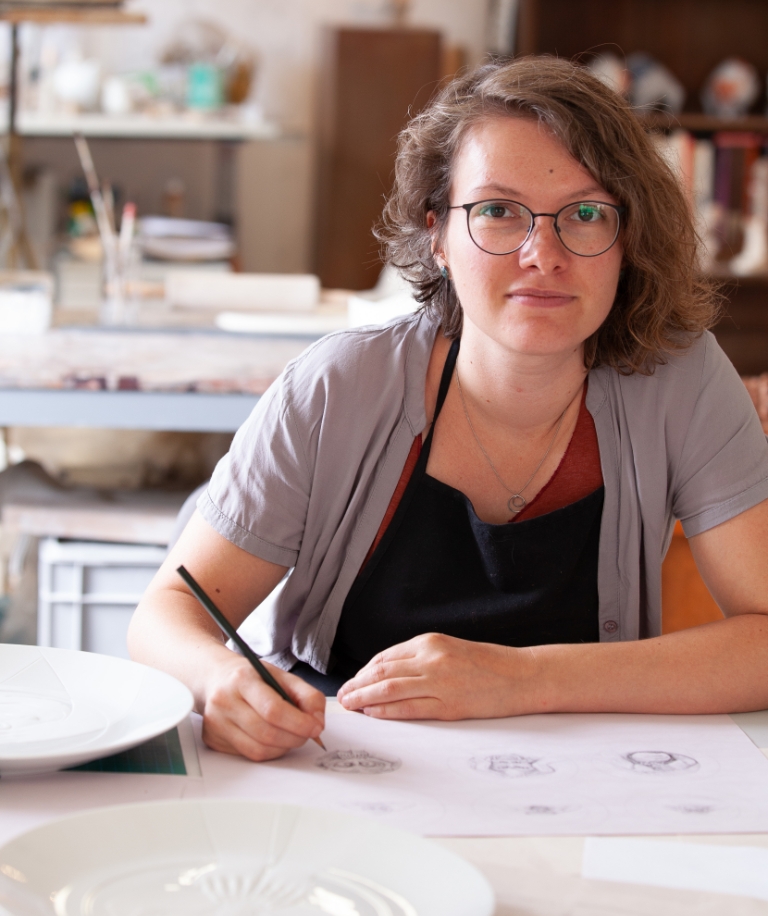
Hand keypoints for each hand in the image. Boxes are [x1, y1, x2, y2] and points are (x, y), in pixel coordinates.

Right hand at [201, 653, 325, 760]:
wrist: (216, 678)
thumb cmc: (252, 678)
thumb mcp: (281, 675)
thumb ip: (306, 695)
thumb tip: (318, 721)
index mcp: (242, 679)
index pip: (273, 709)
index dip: (299, 723)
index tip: (316, 727)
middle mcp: (224, 701)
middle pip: (266, 733)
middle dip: (295, 738)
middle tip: (307, 733)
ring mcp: (215, 723)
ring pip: (258, 749)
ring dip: (283, 747)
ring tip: (291, 735)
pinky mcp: (213, 740)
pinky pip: (249, 755)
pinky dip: (268, 751)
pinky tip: (273, 739)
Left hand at [337, 633, 532, 719]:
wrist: (523, 676)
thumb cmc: (489, 664)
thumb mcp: (451, 650)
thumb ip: (422, 658)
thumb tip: (390, 673)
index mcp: (430, 642)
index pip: (385, 657)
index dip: (364, 671)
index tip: (353, 681)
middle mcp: (431, 658)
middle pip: (381, 672)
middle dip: (357, 685)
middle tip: (342, 696)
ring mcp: (439, 682)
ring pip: (389, 689)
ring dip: (364, 698)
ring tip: (350, 706)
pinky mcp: (449, 705)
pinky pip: (409, 708)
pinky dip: (386, 711)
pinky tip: (373, 714)